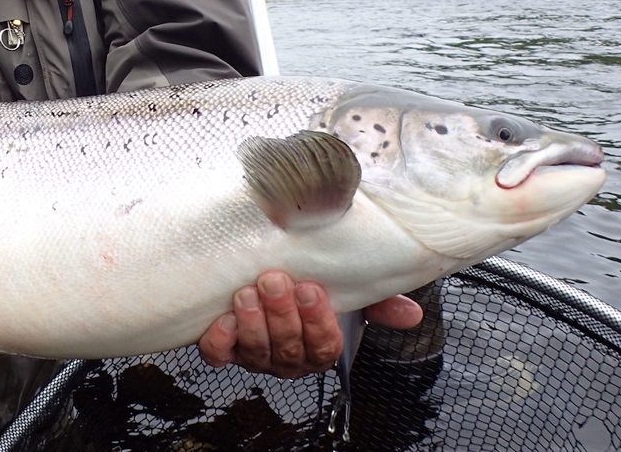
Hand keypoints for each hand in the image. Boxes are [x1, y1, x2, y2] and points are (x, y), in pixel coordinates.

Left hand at [197, 270, 422, 377]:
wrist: (261, 272)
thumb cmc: (306, 283)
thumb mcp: (345, 290)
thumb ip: (376, 301)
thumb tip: (410, 312)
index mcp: (318, 346)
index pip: (324, 346)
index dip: (317, 321)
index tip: (310, 289)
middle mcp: (287, 357)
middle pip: (289, 349)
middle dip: (281, 315)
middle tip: (274, 281)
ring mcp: (254, 355)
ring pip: (255, 353)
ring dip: (253, 322)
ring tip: (247, 292)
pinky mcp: (223, 348)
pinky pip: (219, 355)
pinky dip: (219, 340)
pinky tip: (223, 319)